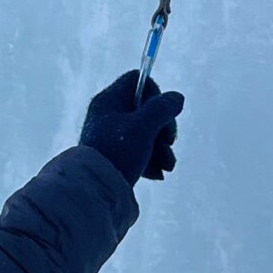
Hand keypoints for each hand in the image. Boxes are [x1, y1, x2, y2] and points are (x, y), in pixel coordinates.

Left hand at [80, 69, 184, 185]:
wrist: (95, 191)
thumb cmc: (117, 153)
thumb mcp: (143, 128)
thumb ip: (162, 109)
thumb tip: (176, 97)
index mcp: (109, 101)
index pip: (137, 81)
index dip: (155, 94)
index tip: (162, 113)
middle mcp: (109, 115)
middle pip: (146, 109)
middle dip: (163, 128)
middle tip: (168, 143)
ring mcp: (112, 136)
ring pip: (146, 132)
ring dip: (161, 148)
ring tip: (167, 167)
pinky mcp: (116, 155)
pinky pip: (139, 150)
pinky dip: (151, 159)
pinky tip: (156, 174)